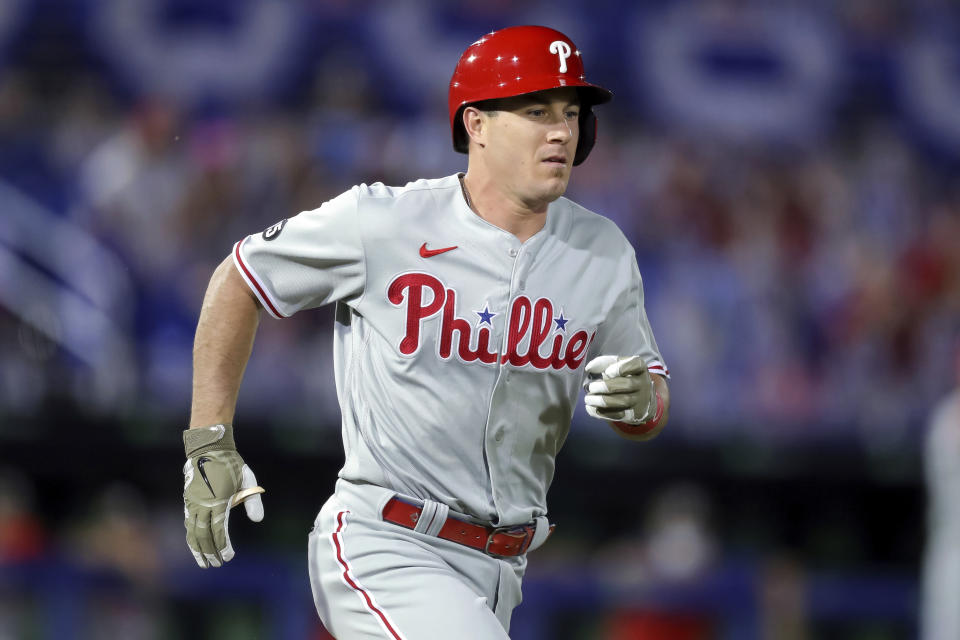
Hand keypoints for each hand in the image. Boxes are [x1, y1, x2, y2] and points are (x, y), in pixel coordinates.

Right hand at [183, 425, 263, 567]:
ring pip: (192, 532)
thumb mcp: (247, 480)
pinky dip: (190, 536)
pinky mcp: (188, 501)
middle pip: (203, 536)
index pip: (219, 531)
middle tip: (216, 565)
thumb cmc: (231, 465)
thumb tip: (258, 520)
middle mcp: (202, 505)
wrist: (209, 449)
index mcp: (218, 502)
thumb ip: (253, 501)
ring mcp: (192, 503)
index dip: (223, 546)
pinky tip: (194, 544)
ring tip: (202, 562)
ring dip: (197, 549)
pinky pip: (187, 523)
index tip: (228, 557)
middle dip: (209, 552)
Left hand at [583, 355, 657, 423]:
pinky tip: (590, 408)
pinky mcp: (633, 415)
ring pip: (623, 401)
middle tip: (590, 387)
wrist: (641, 399)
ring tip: (588, 399)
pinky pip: (618, 415)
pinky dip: (601, 412)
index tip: (606, 372)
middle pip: (627, 384)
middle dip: (606, 386)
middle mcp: (642, 384)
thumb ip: (604, 363)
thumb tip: (589, 368)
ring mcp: (639, 400)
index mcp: (639, 368)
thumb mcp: (619, 366)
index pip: (636, 364)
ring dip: (602, 400)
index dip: (620, 368)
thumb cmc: (624, 378)